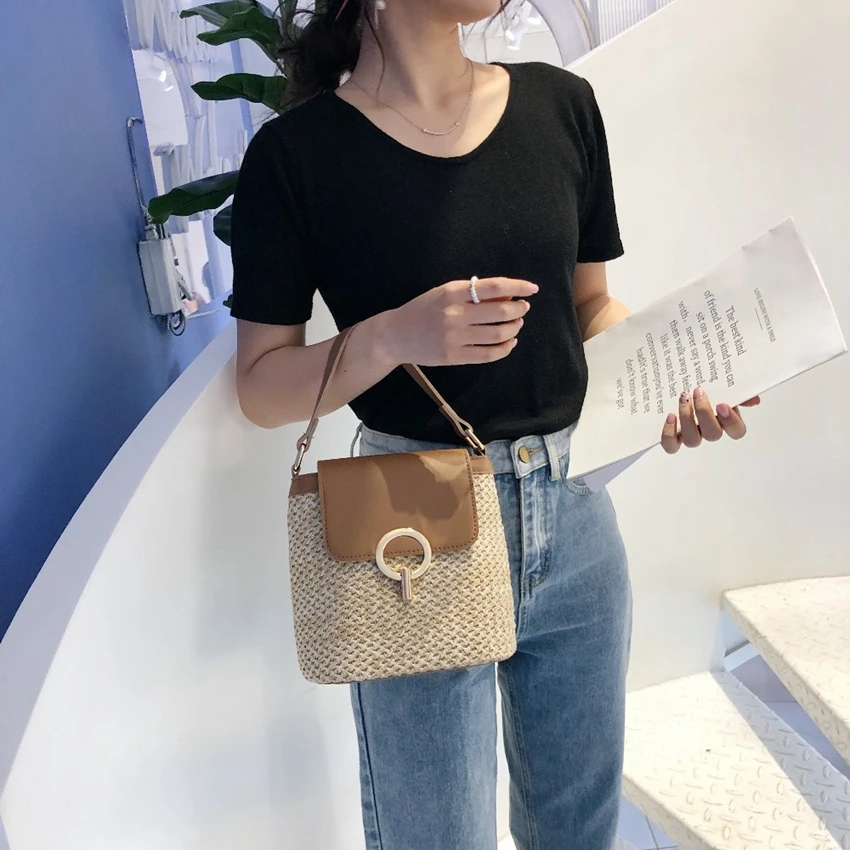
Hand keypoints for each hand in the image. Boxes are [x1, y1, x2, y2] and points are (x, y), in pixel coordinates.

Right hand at [379, 277, 538, 366]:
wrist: (395, 335)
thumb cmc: (422, 310)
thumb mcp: (444, 293)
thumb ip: (472, 293)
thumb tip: (507, 297)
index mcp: (452, 292)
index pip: (494, 287)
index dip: (517, 287)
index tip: (532, 289)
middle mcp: (454, 314)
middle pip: (500, 313)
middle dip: (519, 310)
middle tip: (523, 309)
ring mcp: (454, 337)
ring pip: (498, 334)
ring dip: (514, 329)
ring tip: (516, 325)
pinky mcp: (454, 356)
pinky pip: (488, 354)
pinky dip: (505, 348)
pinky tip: (509, 343)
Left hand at [660, 387, 760, 453]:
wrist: (675, 380)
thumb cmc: (699, 382)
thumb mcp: (718, 380)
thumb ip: (737, 389)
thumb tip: (753, 399)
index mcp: (724, 419)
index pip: (737, 431)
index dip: (731, 422)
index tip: (722, 404)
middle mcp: (708, 430)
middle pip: (713, 434)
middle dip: (705, 413)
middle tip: (698, 392)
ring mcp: (690, 435)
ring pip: (692, 439)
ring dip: (687, 419)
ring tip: (683, 399)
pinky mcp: (671, 437)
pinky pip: (671, 445)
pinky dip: (669, 434)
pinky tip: (670, 416)